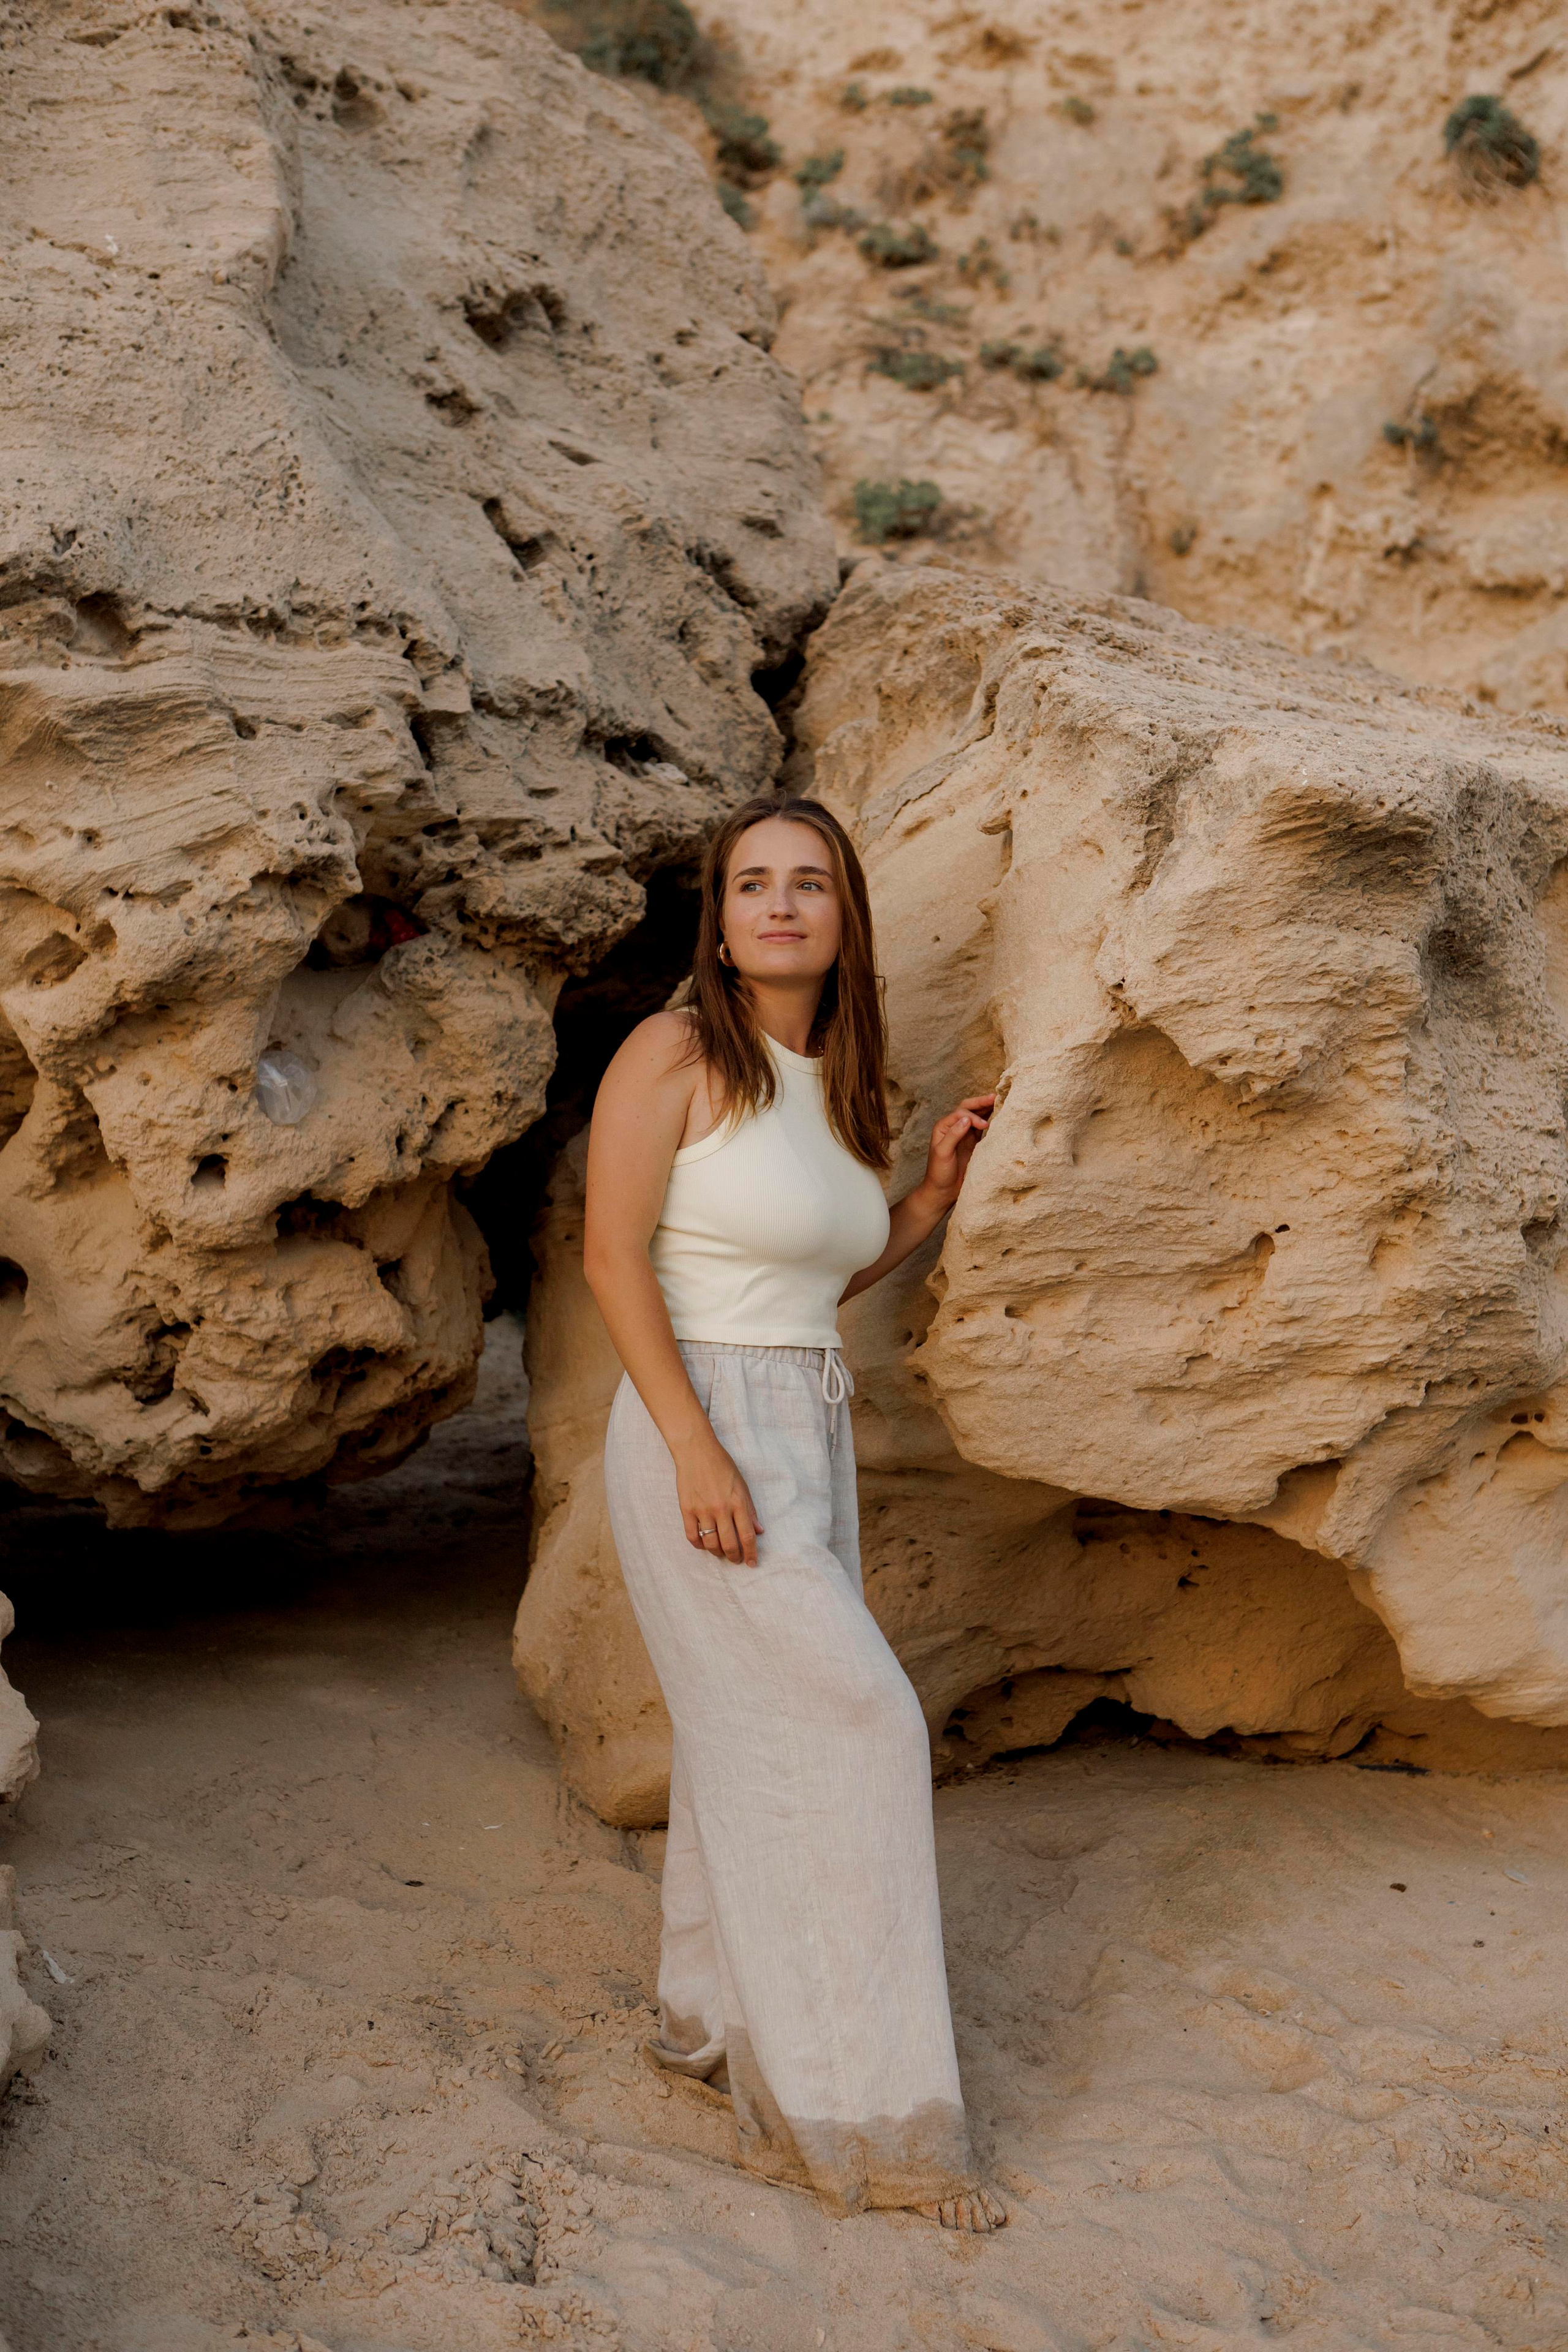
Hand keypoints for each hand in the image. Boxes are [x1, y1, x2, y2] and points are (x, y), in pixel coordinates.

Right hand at [674, 1432, 763, 1564]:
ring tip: (721, 1553)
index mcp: (738, 1502)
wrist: (696, 1451)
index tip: (752, 1563)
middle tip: (736, 1560)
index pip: (748, 1535)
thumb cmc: (722, 1465)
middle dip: (735, 1557)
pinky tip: (704, 1544)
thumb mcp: (742, 1485)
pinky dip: (699, 1545)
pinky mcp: (687, 1510)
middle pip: (730, 1544)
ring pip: (711, 1543)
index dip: (751, 1553)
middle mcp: (721, 1509)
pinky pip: (692, 1536)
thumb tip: (759, 1531)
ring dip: (718, 1553)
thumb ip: (750, 1510)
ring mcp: (703, 1510)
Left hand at [920, 1094, 994, 1207]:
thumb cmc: (939, 1173)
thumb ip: (953, 1135)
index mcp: (944, 1127)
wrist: (942, 1191)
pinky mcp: (973, 1143)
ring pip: (977, 1116)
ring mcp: (964, 1135)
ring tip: (1001, 1102)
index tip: (984, 1126)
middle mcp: (954, 1127)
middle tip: (996, 1097)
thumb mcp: (943, 1153)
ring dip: (987, 1109)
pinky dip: (991, 1121)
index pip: (961, 1113)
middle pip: (968, 1109)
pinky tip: (1000, 1118)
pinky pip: (982, 1128)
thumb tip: (967, 1118)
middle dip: (982, 1102)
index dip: (973, 1116)